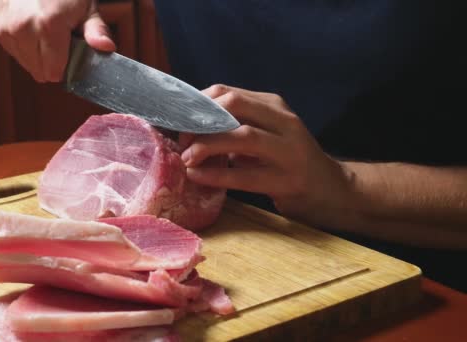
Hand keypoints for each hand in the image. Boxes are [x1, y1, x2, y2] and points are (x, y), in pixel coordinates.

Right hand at [0, 0, 115, 81]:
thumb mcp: (86, 7)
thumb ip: (96, 30)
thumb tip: (107, 48)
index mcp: (48, 25)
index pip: (54, 72)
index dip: (65, 66)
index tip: (70, 51)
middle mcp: (23, 27)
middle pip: (39, 72)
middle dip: (51, 61)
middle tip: (58, 39)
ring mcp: (6, 28)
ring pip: (25, 64)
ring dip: (36, 54)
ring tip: (43, 30)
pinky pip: (13, 52)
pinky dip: (23, 45)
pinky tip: (30, 28)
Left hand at [181, 84, 355, 226]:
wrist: (329, 188)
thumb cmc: (286, 159)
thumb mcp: (265, 132)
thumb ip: (234, 124)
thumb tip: (187, 126)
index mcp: (273, 105)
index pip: (227, 92)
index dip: (196, 106)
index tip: (179, 122)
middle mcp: (283, 122)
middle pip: (233, 105)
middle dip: (200, 122)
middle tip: (183, 141)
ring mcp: (288, 150)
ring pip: (241, 136)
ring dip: (206, 146)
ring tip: (187, 159)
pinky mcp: (287, 180)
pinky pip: (244, 175)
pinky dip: (216, 175)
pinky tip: (198, 177)